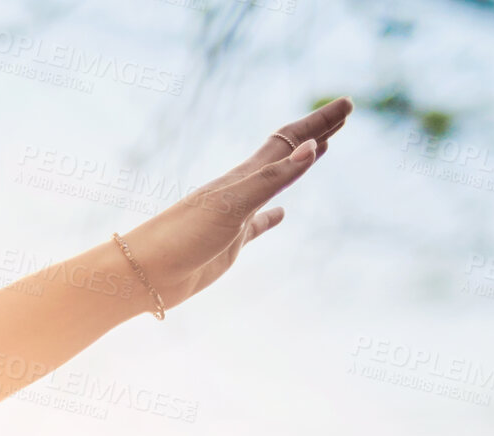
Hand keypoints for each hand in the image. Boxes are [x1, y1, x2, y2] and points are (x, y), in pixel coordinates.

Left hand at [115, 97, 351, 311]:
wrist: (145, 272)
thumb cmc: (183, 236)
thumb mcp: (233, 205)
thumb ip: (273, 179)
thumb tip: (312, 147)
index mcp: (244, 176)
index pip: (290, 140)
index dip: (320, 122)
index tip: (348, 104)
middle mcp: (242, 189)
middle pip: (287, 153)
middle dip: (316, 132)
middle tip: (343, 115)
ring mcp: (236, 215)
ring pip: (275, 184)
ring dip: (299, 165)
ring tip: (319, 150)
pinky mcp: (229, 243)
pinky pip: (258, 225)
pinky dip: (273, 218)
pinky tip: (280, 216)